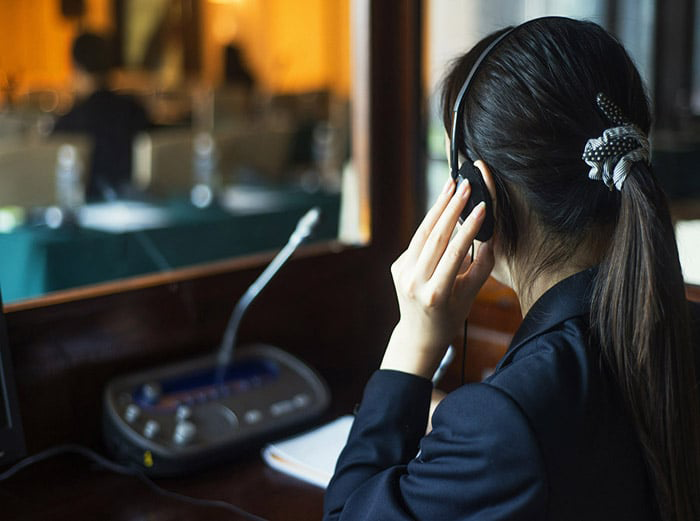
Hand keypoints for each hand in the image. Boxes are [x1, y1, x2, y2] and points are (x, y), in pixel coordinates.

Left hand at [380, 178, 494, 378]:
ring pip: (421, 233)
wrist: (419, 334)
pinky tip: (443, 206)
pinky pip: (416, 241)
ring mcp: (401, 273)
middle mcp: (414, 282)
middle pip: (434, 238)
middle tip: (465, 185)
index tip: (482, 206)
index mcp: (435, 293)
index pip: (453, 254)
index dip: (469, 228)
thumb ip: (482, 266)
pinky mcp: (396, 266)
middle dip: (451, 208)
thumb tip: (491, 235)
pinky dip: (430, 223)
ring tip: (452, 186)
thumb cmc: (450, 317)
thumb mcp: (470, 296)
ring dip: (437, 207)